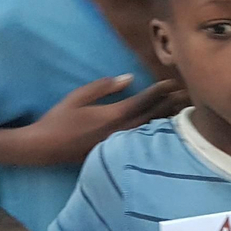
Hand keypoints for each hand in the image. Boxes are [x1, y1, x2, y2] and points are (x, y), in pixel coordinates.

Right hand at [29, 76, 187, 165]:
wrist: (44, 147)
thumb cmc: (59, 119)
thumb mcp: (78, 96)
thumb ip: (104, 86)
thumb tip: (128, 78)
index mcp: (112, 115)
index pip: (142, 101)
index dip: (159, 91)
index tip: (171, 82)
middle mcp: (120, 131)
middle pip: (152, 116)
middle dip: (169, 104)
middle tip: (186, 95)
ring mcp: (118, 144)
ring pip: (148, 130)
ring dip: (165, 119)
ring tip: (180, 110)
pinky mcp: (115, 152)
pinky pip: (140, 140)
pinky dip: (153, 131)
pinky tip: (162, 129)